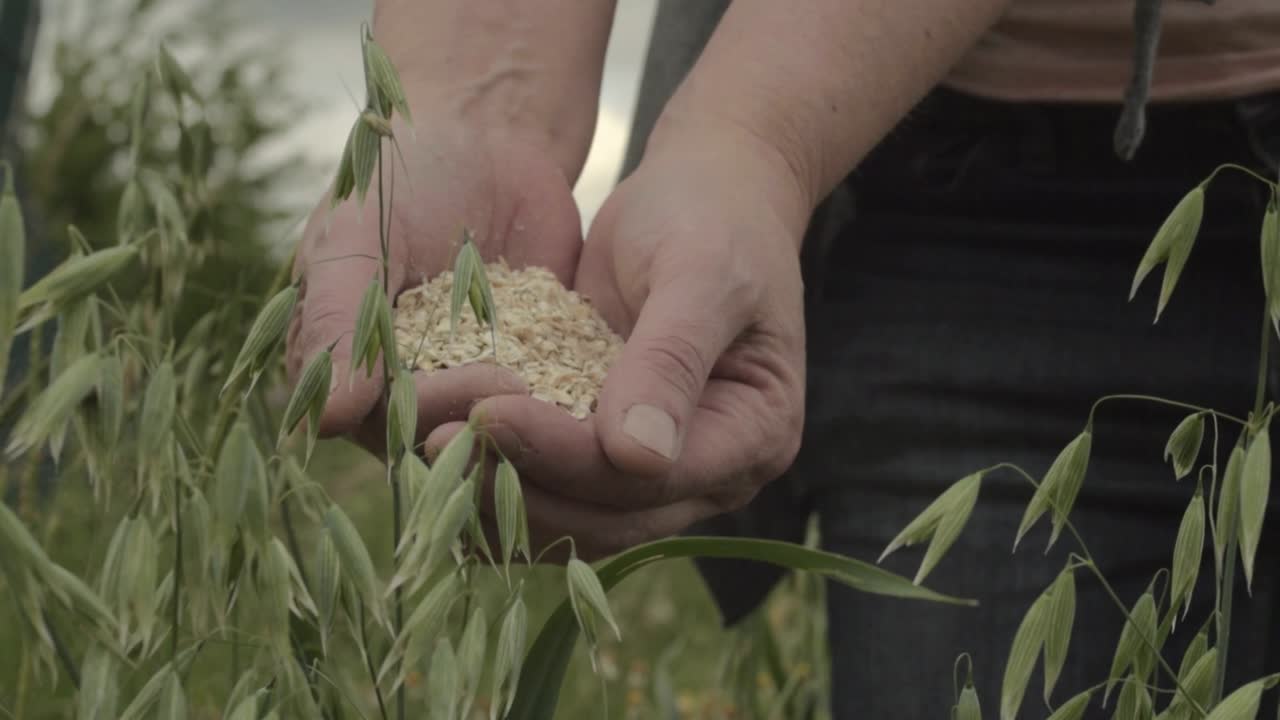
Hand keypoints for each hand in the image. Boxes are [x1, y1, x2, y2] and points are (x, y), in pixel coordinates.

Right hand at [285, 121, 583, 456]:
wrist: (485, 137)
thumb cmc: (400, 175)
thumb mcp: (358, 235)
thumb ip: (339, 320)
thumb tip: (328, 419)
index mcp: (345, 369)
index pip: (383, 419)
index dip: (428, 410)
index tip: (473, 380)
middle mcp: (404, 392)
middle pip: (444, 436)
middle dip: (487, 419)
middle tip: (525, 387)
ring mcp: (468, 386)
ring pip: (499, 434)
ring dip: (532, 430)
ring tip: (566, 400)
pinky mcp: (530, 374)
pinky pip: (549, 404)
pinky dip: (573, 407)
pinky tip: (607, 398)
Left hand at [427, 122, 809, 559]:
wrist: (708, 191)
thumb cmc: (713, 219)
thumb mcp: (700, 275)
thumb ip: (670, 360)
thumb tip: (639, 456)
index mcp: (754, 436)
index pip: (648, 476)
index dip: (565, 456)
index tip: (486, 415)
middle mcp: (710, 473)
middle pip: (608, 516)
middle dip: (519, 485)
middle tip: (432, 444)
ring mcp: (660, 470)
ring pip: (574, 517)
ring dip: (499, 494)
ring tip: (420, 453)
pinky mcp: (610, 450)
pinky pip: (554, 485)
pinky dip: (500, 476)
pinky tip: (439, 456)